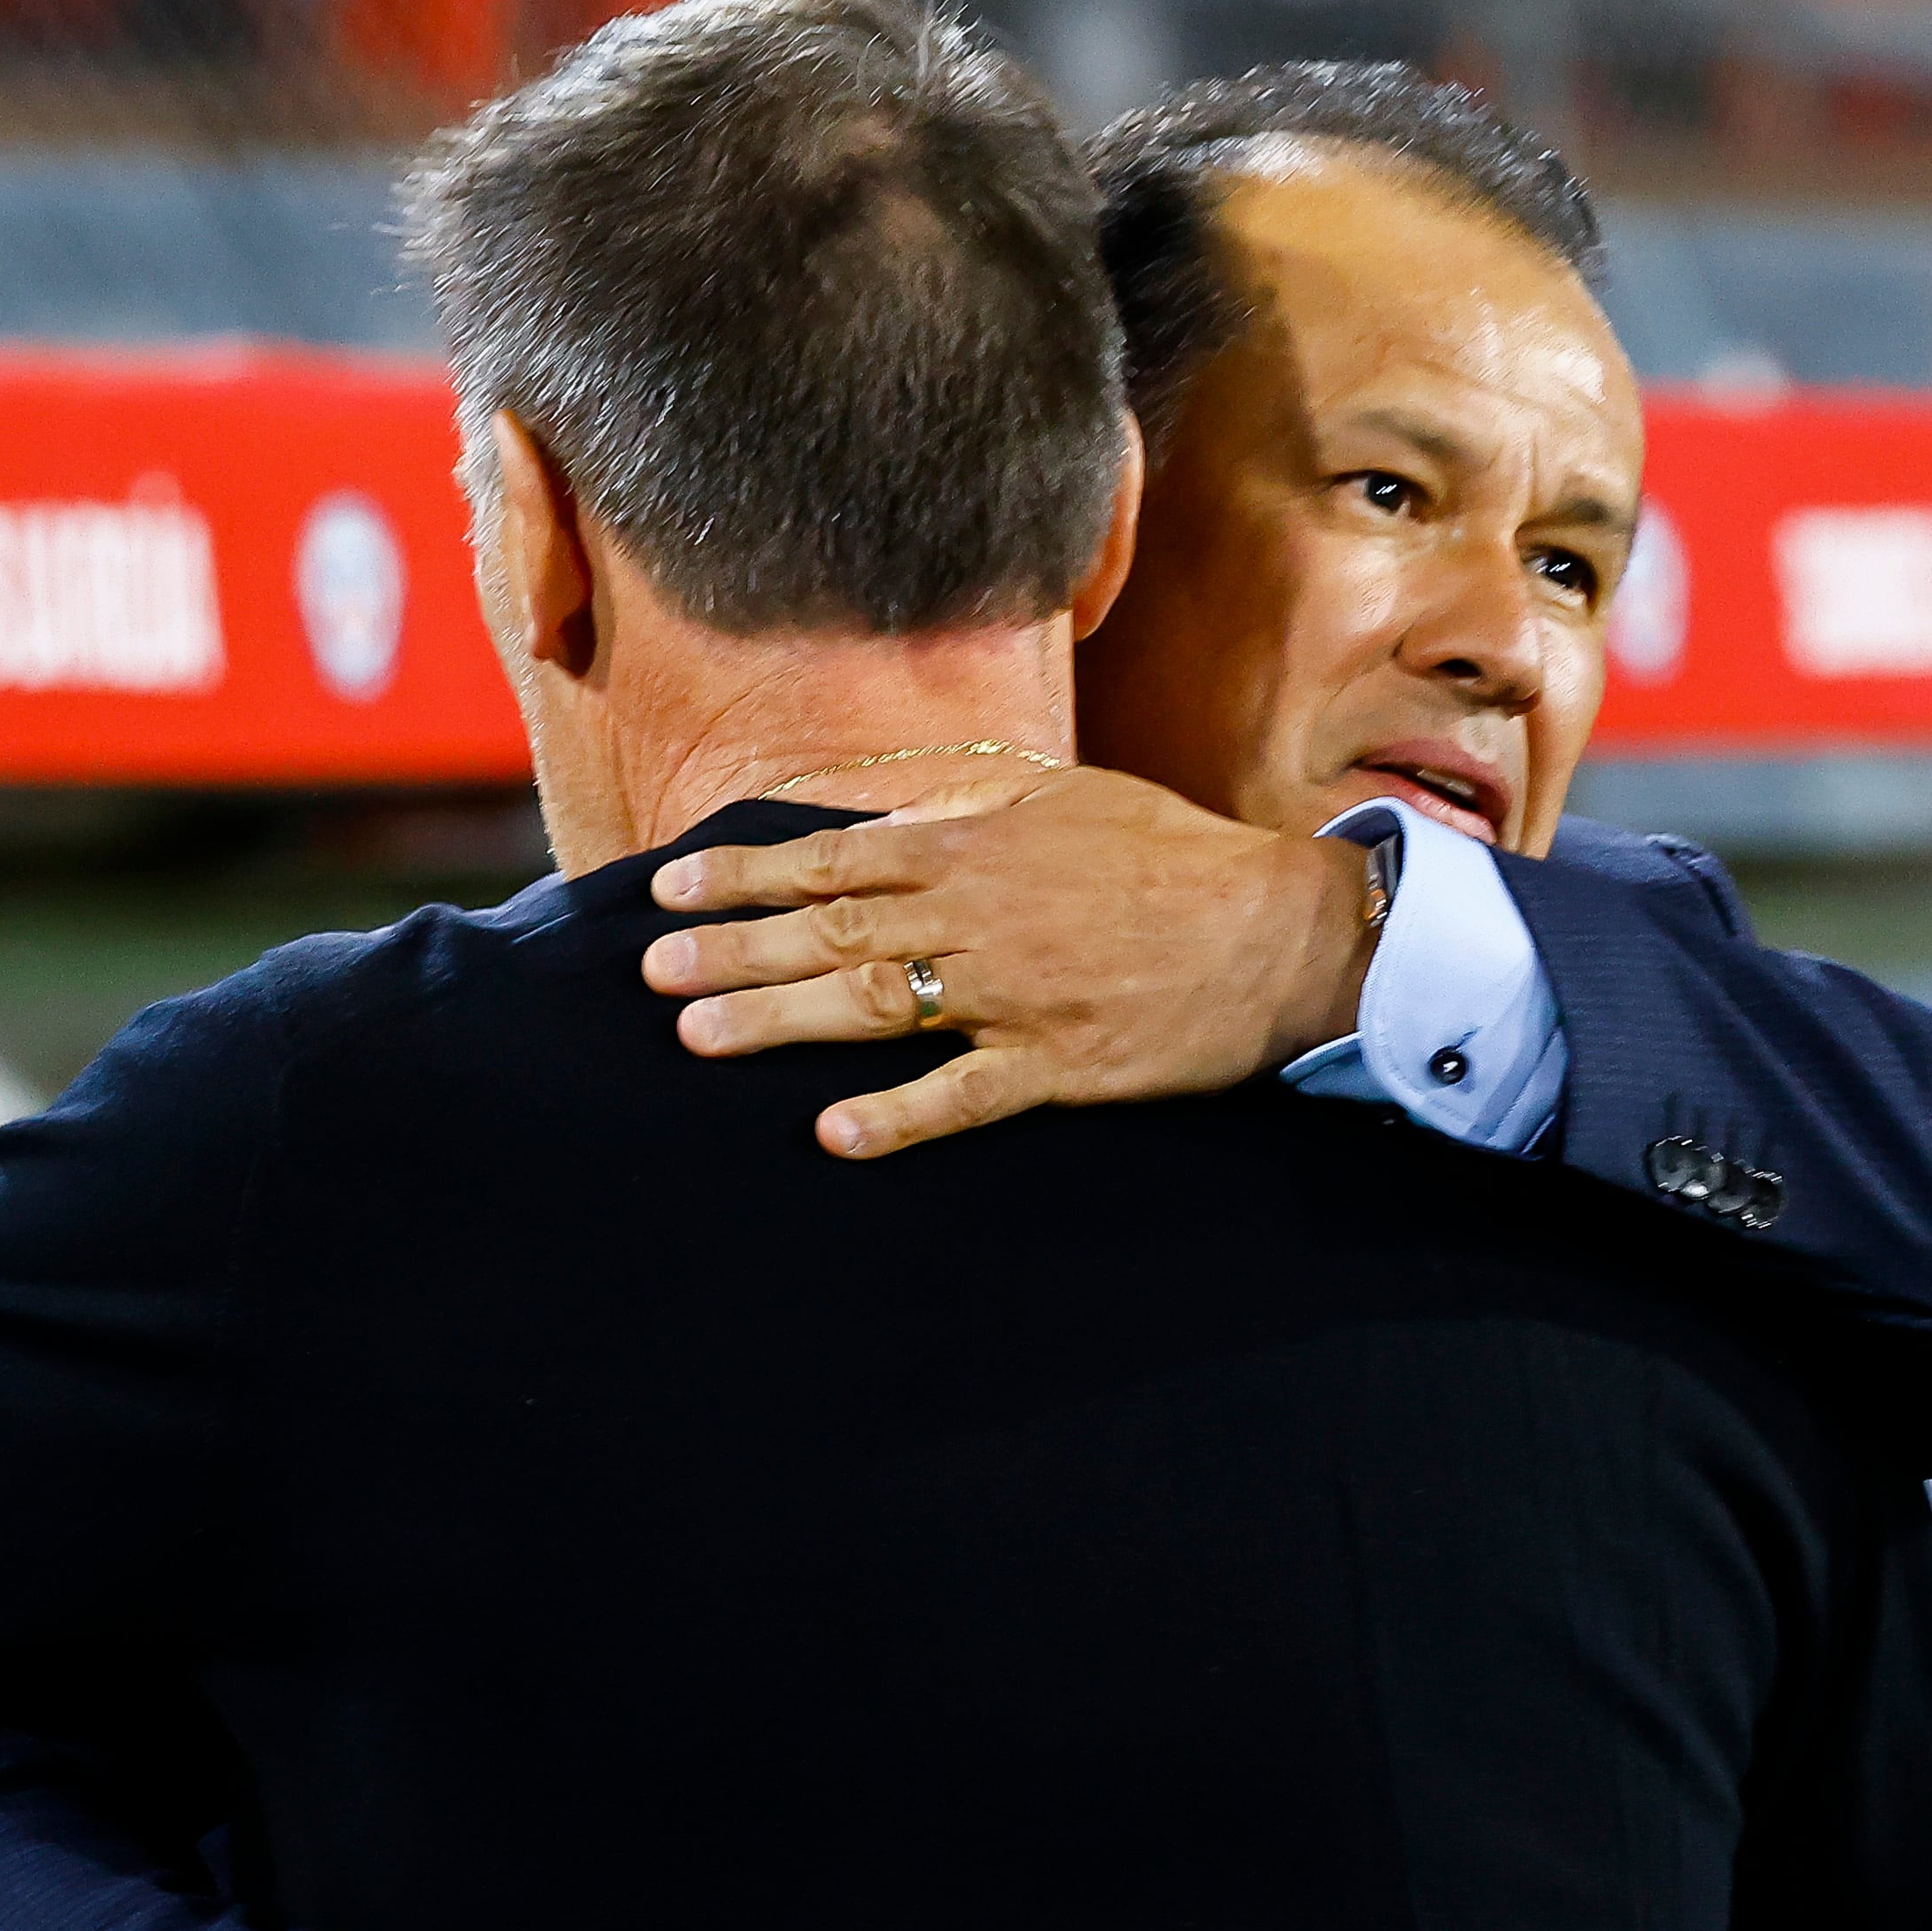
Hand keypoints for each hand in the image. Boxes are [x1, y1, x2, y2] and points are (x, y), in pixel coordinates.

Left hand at [642, 767, 1376, 1158]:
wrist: (1278, 927)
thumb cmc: (1171, 854)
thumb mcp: (1064, 797)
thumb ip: (965, 806)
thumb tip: (878, 813)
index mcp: (975, 849)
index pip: (833, 859)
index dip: (745, 874)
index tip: (670, 887)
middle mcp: (978, 918)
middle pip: (833, 932)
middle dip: (734, 950)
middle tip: (653, 975)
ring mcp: (1014, 995)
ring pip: (876, 1006)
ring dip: (782, 1020)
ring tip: (700, 1038)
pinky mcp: (1058, 1065)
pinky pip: (965, 1095)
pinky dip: (899, 1116)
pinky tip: (834, 1133)